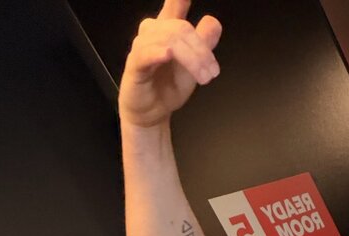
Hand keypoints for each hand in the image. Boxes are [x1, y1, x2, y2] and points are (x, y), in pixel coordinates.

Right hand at [119, 0, 221, 128]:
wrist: (152, 113)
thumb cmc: (168, 87)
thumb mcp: (194, 66)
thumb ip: (203, 43)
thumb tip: (213, 22)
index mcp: (167, 29)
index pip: (174, 5)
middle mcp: (153, 32)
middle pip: (181, 28)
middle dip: (201, 50)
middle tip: (212, 71)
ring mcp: (143, 47)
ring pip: (169, 41)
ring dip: (191, 59)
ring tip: (203, 77)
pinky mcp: (135, 65)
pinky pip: (145, 54)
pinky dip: (157, 53)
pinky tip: (167, 55)